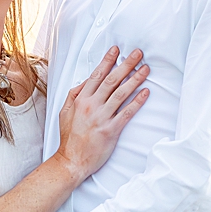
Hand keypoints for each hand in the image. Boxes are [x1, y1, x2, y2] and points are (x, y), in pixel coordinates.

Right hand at [56, 47, 149, 179]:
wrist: (71, 161)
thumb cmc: (69, 138)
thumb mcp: (65, 112)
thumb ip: (74, 95)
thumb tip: (85, 81)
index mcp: (81, 100)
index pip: (96, 75)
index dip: (108, 61)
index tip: (116, 50)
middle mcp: (92, 106)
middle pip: (112, 80)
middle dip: (126, 64)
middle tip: (138, 53)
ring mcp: (102, 117)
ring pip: (121, 93)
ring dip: (135, 79)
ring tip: (146, 69)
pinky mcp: (111, 130)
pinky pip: (127, 112)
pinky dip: (137, 101)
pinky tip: (145, 92)